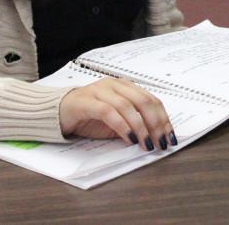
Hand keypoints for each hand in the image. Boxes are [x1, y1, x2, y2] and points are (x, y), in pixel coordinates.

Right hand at [59, 77, 175, 150]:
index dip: (163, 119)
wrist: (58, 112)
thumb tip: (154, 138)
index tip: (170, 137)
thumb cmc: (89, 117)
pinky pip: (109, 112)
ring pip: (128, 106)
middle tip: (160, 142)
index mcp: (126, 87)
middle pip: (144, 102)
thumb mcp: (116, 122)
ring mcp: (101, 91)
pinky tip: (129, 139)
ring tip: (147, 144)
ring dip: (141, 128)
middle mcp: (116, 85)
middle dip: (156, 124)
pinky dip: (122, 126)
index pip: (152, 100)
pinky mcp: (87, 101)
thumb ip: (133, 124)